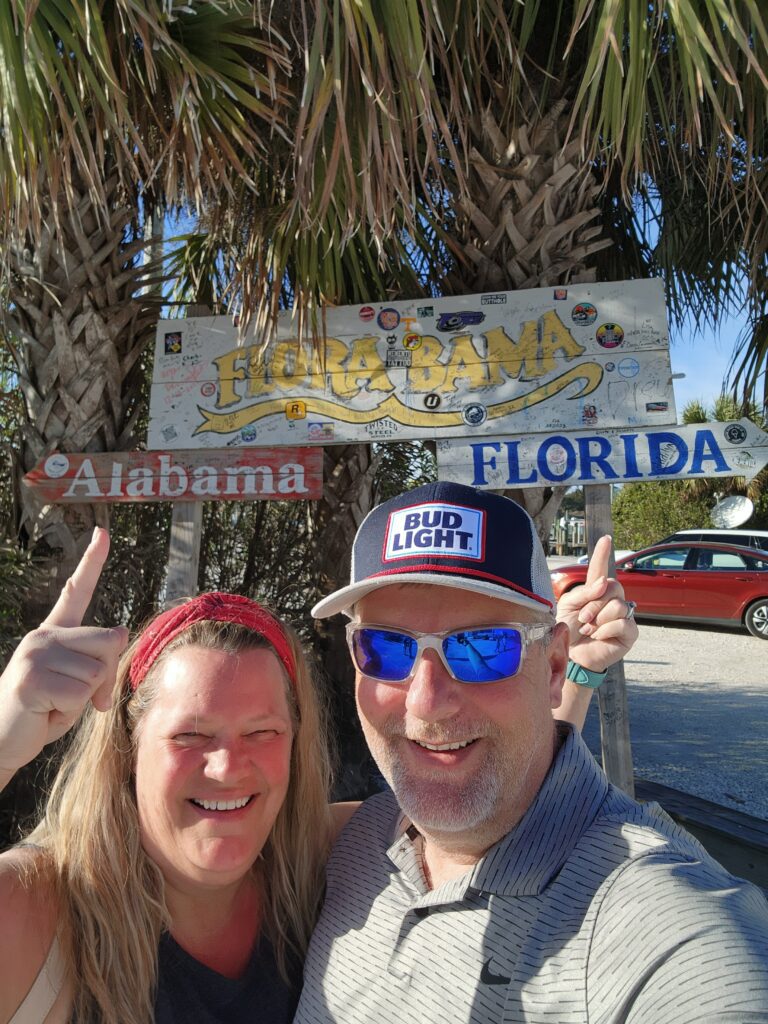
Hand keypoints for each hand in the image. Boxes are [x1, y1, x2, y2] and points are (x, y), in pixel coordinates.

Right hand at [0, 528, 128, 776]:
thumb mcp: (78, 687)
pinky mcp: (31, 678)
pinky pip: (80, 694)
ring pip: (97, 672)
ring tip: (54, 706)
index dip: (92, 562)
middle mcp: (43, 636)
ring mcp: (35, 654)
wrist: (0, 742)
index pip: (76, 592)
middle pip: (109, 642)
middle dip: (103, 676)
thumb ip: (99, 665)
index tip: (103, 532)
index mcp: (54, 633)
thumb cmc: (43, 713)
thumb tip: (121, 634)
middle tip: (72, 697)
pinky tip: (46, 713)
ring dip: (84, 699)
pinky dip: (70, 712)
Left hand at [556, 535, 637, 672]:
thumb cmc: (568, 631)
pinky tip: (599, 636)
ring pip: (617, 605)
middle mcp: (612, 601)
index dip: (602, 554)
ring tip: (589, 629)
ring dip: (598, 619)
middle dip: (594, 603)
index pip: (600, 570)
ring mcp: (623, 616)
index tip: (605, 538)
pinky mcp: (630, 633)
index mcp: (595, 592)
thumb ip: (584, 592)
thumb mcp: (569, 606)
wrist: (570, 656)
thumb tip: (603, 583)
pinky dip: (606, 630)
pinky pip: (621, 623)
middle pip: (612, 586)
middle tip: (583, 618)